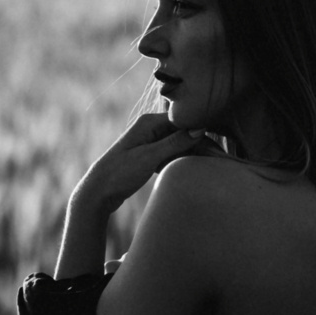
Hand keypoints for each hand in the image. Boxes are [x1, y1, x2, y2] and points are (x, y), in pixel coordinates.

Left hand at [51, 112, 209, 277]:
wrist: (96, 192)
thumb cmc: (119, 173)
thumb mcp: (149, 158)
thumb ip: (174, 143)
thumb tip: (198, 128)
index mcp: (149, 123)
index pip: (184, 123)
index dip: (203, 136)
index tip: (218, 150)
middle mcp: (149, 128)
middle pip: (183, 133)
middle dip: (200, 146)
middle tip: (219, 162)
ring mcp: (149, 142)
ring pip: (179, 145)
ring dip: (191, 155)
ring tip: (209, 167)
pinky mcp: (148, 156)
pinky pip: (171, 155)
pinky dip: (180, 161)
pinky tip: (190, 171)